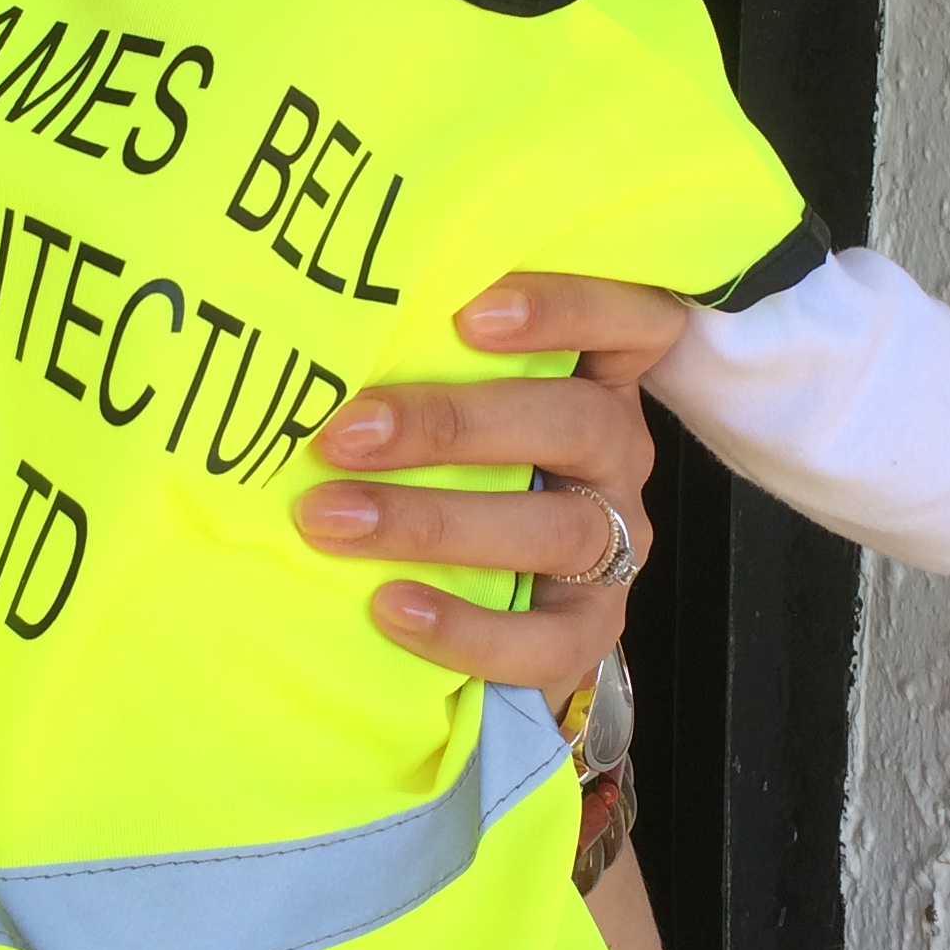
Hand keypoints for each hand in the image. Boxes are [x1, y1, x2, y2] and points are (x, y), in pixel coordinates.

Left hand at [292, 272, 690, 700]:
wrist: (486, 598)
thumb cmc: (448, 463)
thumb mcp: (453, 399)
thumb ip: (424, 363)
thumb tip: (319, 340)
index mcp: (600, 378)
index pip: (630, 321)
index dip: (567, 308)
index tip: (470, 313)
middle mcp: (619, 454)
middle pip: (575, 423)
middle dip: (451, 426)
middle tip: (345, 434)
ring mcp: (616, 543)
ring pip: (557, 528)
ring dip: (435, 522)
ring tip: (334, 520)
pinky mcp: (592, 629)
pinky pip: (547, 641)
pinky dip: (464, 626)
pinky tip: (390, 605)